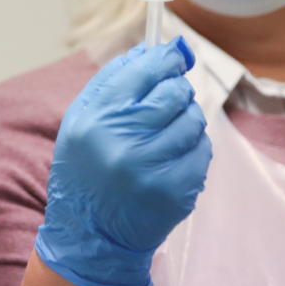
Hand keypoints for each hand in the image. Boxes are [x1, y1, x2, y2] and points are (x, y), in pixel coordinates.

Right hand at [35, 37, 211, 285]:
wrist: (89, 236)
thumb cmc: (85, 171)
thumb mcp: (82, 122)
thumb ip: (114, 81)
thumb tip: (154, 48)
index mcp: (96, 119)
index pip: (144, 70)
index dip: (166, 59)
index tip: (175, 57)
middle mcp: (122, 142)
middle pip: (174, 93)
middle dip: (177, 91)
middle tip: (169, 101)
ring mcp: (151, 169)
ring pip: (193, 120)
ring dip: (187, 120)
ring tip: (169, 133)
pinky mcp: (175, 191)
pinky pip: (202, 152)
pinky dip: (194, 149)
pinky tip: (174, 158)